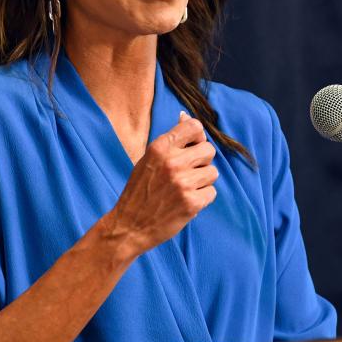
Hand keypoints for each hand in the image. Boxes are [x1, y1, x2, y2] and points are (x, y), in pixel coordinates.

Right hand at [105, 112, 217, 256]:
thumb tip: (185, 115)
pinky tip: (186, 201)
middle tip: (187, 172)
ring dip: (202, 180)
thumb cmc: (139, 190)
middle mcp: (172, 162)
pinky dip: (202, 198)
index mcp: (160, 147)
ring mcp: (183, 183)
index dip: (197, 137)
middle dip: (201, 161)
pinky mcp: (192, 203)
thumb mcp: (148, 158)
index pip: (194, 126)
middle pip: (209, 150)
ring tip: (185, 188)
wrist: (129, 226)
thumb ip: (170, 140)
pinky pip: (212, 192)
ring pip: (213, 172)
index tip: (191, 147)